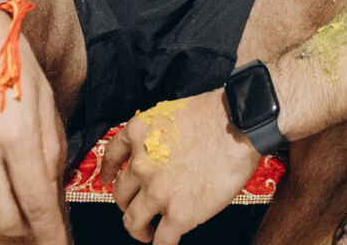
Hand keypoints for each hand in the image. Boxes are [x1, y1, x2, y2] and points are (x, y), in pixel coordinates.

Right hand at [0, 11, 69, 244]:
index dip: (53, 236)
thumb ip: (50, 156)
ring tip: (16, 223)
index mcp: (16, 135)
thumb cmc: (8, 60)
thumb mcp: (43, 103)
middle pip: (5, 221)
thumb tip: (53, 202)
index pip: (37, 206)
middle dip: (29, 234)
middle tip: (41, 231)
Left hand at [100, 91, 260, 244]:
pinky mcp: (180, 215)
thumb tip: (163, 150)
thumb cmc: (215, 114)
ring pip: (133, 222)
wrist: (237, 125)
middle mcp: (141, 165)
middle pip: (120, 194)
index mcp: (138, 134)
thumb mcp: (171, 113)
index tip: (108, 178)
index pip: (112, 156)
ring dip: (138, 229)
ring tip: (147, 232)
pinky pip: (162, 241)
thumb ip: (158, 135)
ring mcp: (158, 193)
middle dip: (127, 202)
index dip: (108, 171)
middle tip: (137, 206)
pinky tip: (166, 242)